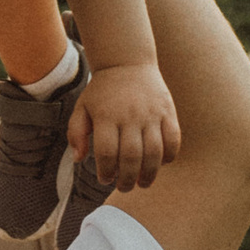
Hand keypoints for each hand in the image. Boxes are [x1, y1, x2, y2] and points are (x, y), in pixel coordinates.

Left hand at [74, 58, 181, 189]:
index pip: (107, 152)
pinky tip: (161, 163)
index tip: (105, 179)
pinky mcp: (167, 111)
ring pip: (154, 152)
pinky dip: (169, 156)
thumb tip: (78, 159)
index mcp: (106, 116)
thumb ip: (76, 133)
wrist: (127, 62)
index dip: (106, 171)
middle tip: (124, 187)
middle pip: (131, 156)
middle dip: (127, 179)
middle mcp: (130, 115)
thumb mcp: (82, 107)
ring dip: (149, 174)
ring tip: (143, 183)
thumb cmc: (102, 91)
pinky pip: (173, 139)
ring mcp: (151, 113)